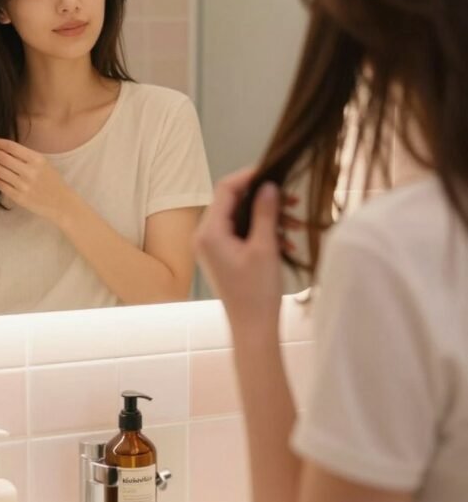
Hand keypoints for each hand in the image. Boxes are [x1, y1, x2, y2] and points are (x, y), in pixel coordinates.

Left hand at [0, 137, 71, 222]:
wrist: (61, 202)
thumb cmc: (52, 181)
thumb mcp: (44, 163)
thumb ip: (26, 156)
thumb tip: (5, 147)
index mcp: (37, 160)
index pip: (12, 147)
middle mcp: (30, 172)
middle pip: (3, 158)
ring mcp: (23, 185)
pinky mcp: (18, 197)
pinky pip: (0, 184)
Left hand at [194, 168, 295, 333]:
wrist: (253, 330)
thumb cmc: (257, 291)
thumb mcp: (264, 247)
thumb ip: (264, 212)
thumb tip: (268, 185)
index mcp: (210, 232)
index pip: (225, 189)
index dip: (250, 176)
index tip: (275, 172)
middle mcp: (205, 236)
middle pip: (233, 202)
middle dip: (264, 199)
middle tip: (292, 200)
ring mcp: (213, 247)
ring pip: (240, 218)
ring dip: (268, 217)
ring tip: (295, 225)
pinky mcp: (223, 257)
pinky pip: (241, 234)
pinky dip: (262, 232)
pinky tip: (286, 241)